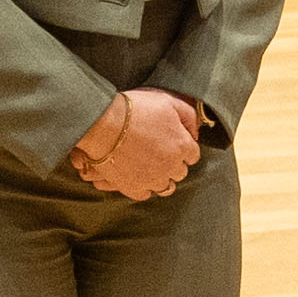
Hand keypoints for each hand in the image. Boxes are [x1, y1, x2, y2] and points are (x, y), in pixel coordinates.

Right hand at [67, 89, 206, 198]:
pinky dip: (144, 186)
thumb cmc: (135, 109)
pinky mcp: (133, 187)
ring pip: (166, 187)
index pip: (193, 155)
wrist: (102, 123)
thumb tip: (195, 132)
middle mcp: (171, 166)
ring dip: (161, 177)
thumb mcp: (168, 101)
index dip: (183, 147)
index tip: (173, 142)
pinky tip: (138, 175)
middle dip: (173, 162)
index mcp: (182, 146)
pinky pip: (145, 194)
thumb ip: (188, 116)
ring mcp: (152, 179)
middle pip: (180, 172)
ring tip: (150, 166)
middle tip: (158, 151)